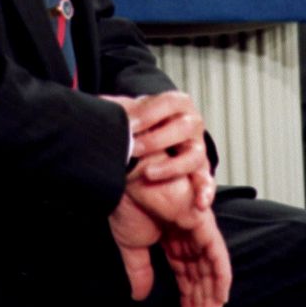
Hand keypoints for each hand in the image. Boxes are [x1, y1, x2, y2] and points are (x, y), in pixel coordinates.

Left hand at [102, 91, 213, 208]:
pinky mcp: (202, 169)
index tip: (129, 125)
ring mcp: (198, 147)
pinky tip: (200, 203)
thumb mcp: (137, 110)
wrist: (165, 133)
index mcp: (178, 103)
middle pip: (182, 127)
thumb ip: (121, 107)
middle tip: (134, 148)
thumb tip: (98, 103)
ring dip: (172, 166)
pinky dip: (205, 191)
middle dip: (156, 139)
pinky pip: (207, 181)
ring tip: (149, 174)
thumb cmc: (149, 120)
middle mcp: (192, 123)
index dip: (147, 114)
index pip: (166, 104)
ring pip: (194, 156)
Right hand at [111, 174, 230, 306]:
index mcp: (171, 235)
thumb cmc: (125, 201)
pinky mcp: (202, 222)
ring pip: (211, 268)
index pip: (185, 272)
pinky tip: (220, 298)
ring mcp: (197, 226)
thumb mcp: (132, 246)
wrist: (125, 177)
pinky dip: (221, 276)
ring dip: (211, 296)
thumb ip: (140, 270)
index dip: (188, 296)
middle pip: (200, 273)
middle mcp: (187, 232)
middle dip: (201, 302)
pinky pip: (217, 254)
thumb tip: (139, 295)